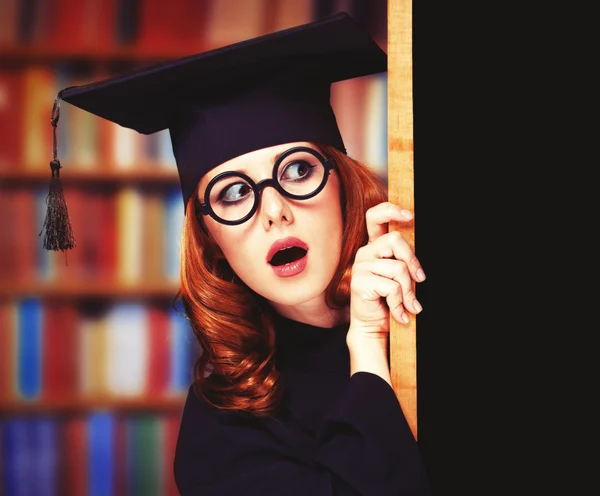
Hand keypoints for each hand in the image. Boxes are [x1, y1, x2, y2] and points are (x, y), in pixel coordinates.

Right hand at [347, 202, 425, 342]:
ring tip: (410, 306)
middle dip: (413, 260)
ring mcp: (360, 266)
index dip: (391, 210)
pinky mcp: (359, 282)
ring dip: (409, 291)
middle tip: (420, 279)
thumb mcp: (400, 276)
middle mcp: (365, 252)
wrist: (374, 327)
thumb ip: (404, 261)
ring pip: (398, 268)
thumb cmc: (389, 301)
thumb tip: (419, 264)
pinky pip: (392, 287)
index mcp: (374, 246)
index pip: (375, 216)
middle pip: (395, 239)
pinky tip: (400, 314)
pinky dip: (400, 304)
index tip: (410, 215)